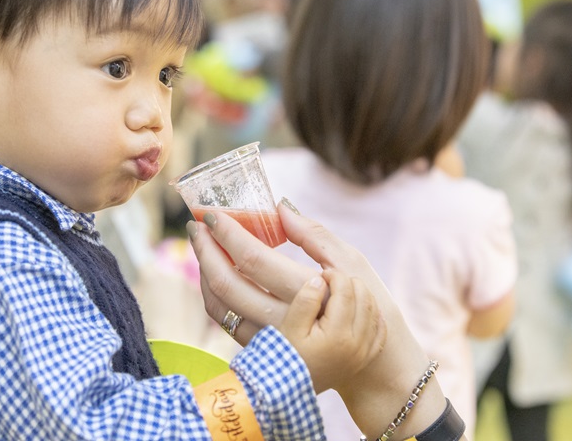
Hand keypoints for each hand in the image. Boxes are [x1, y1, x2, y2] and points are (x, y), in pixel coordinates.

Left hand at [190, 201, 449, 438]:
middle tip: (197, 224)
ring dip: (204, 272)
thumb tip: (280, 207)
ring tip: (202, 244)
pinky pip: (227, 323)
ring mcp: (270, 341)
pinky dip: (214, 296)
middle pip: (227, 283)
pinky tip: (214, 274)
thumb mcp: (352, 262)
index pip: (253, 258)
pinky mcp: (264, 352)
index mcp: (307, 292)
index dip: (227, 233)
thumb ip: (314, 235)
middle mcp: (283, 321)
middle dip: (205, 249)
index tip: (212, 212)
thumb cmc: (369, 305)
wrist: (374, 364)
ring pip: (220, 306)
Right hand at [277, 269, 385, 394]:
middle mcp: (357, 343)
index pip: (346, 290)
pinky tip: (359, 308)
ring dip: (361, 294)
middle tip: (331, 281)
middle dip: (349, 282)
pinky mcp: (365, 358)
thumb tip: (320, 279)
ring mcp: (364, 352)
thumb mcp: (290, 326)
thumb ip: (306, 299)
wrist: (290, 390)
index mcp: (338, 334)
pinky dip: (373, 314)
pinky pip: (379, 330)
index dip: (335, 276)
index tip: (321, 274)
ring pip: (374, 310)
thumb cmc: (287, 356)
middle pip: (364, 297)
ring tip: (342, 292)